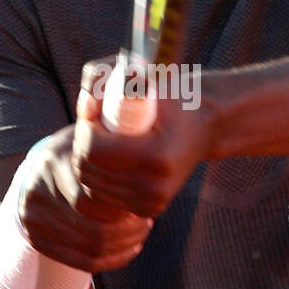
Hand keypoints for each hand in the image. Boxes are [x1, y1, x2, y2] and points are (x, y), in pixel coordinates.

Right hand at [18, 123, 151, 272]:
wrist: (41, 172)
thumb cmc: (78, 151)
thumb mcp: (89, 133)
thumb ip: (103, 121)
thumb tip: (109, 99)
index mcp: (51, 161)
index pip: (91, 196)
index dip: (123, 204)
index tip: (143, 200)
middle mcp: (35, 190)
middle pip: (91, 226)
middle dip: (126, 228)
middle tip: (147, 220)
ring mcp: (32, 218)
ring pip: (89, 247)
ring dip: (123, 244)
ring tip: (141, 231)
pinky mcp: (35, 238)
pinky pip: (80, 261)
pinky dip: (111, 259)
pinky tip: (131, 247)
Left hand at [71, 57, 210, 218]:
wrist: (205, 125)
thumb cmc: (172, 98)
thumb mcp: (143, 80)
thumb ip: (107, 81)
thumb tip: (84, 104)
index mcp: (155, 156)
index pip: (92, 150)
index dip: (85, 129)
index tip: (94, 113)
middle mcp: (155, 185)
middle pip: (88, 170)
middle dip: (83, 146)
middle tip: (97, 127)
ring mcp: (154, 200)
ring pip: (93, 187)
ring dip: (89, 164)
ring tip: (105, 142)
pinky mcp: (150, 208)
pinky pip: (106, 198)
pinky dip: (102, 181)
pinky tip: (114, 163)